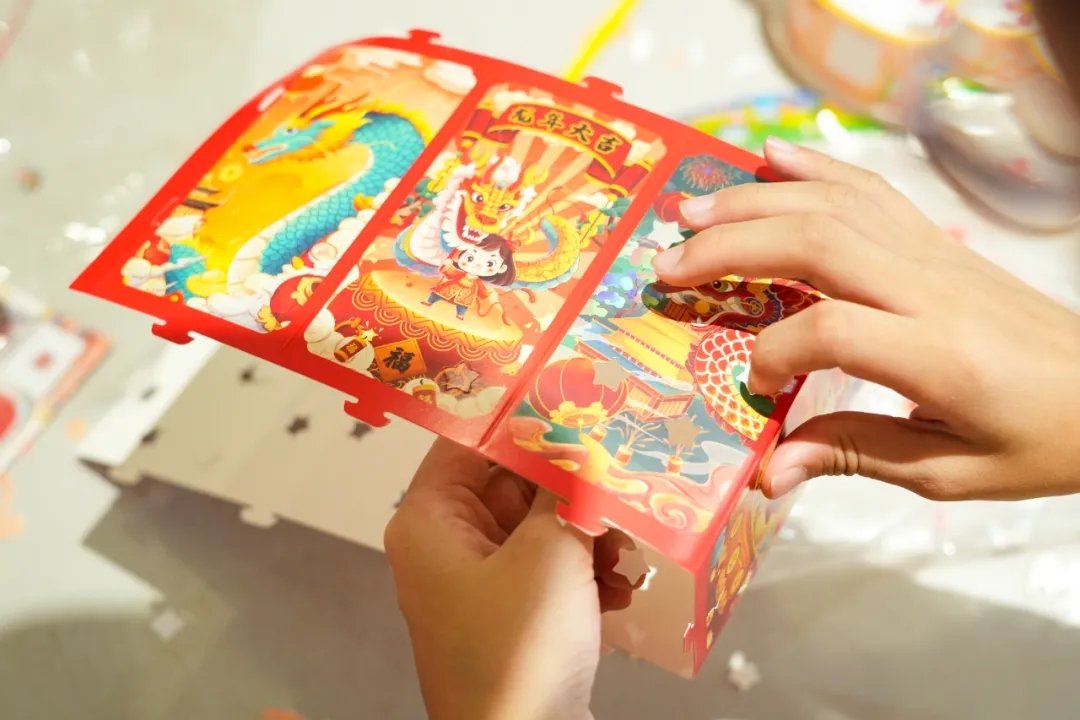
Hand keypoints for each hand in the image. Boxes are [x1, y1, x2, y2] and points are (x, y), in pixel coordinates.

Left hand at [384, 439, 633, 719]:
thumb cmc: (519, 651)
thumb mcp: (549, 554)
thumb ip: (567, 489)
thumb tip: (582, 442)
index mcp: (430, 520)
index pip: (470, 439)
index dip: (522, 417)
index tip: (577, 397)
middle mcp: (446, 545)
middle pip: (512, 482)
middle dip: (571, 485)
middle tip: (622, 473)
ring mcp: (479, 583)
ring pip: (539, 526)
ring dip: (587, 532)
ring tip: (624, 546)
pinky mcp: (512, 615)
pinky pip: (549, 568)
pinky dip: (585, 571)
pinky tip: (620, 588)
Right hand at [652, 137, 1079, 501]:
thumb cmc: (1038, 439)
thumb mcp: (949, 472)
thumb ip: (853, 456)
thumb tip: (768, 471)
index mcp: (936, 357)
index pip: (831, 332)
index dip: (774, 354)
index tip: (754, 386)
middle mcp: (929, 289)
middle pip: (815, 244)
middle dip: (730, 247)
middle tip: (666, 264)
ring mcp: (934, 254)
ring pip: (832, 206)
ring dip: (754, 201)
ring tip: (691, 207)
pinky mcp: (936, 241)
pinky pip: (870, 191)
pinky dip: (816, 167)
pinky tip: (773, 156)